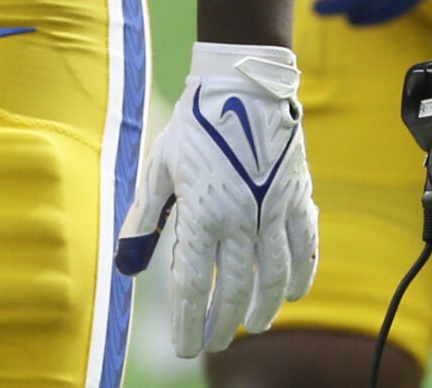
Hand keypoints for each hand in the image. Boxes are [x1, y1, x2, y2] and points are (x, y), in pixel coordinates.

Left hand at [114, 42, 317, 356]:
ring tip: (254, 323)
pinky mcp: (297, 198)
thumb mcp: (160, 168)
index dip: (188, 322)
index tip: (186, 347)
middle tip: (216, 343)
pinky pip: (305, 247)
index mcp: (201, 215)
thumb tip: (126, 265)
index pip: (192, 286)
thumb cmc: (195, 124)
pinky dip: (302, 274)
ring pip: (273, 277)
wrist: (244, 84)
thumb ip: (144, 218)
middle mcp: (239, 220)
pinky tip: (294, 292)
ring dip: (263, 307)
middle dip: (222, 324)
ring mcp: (272, 211)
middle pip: (233, 291)